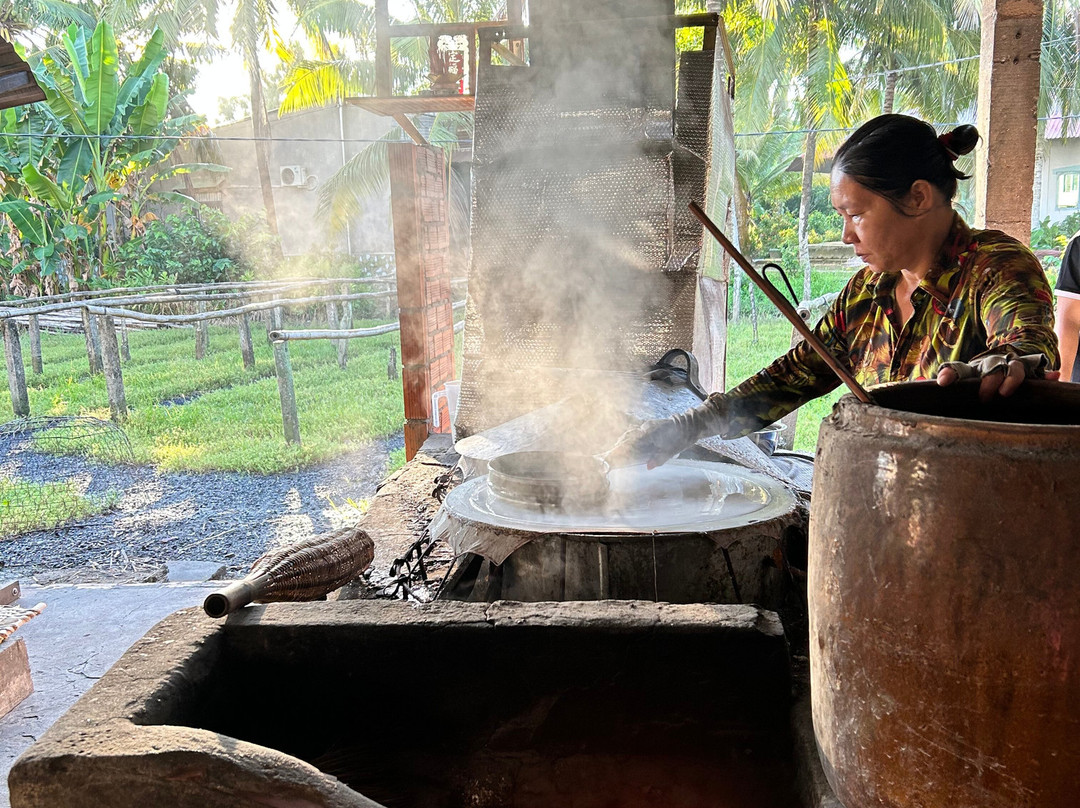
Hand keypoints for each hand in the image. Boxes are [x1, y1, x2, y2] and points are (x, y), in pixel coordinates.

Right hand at [604, 398, 727, 469]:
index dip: (621, 449)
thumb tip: (648, 467)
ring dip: (625, 444)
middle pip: (629, 437)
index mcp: (649, 432)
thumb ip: (659, 458)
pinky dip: (632, 441)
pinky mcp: (650, 427)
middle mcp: (646, 427)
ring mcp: (647, 426)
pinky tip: (631, 449)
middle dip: (620, 447)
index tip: (612, 456)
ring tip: (618, 454)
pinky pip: (638, 434)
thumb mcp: (672, 450)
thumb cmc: (682, 437)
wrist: (691, 424)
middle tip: (612, 457)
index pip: (631, 441)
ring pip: (632, 435)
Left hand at [937, 353, 1053, 401]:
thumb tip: (925, 389)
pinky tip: (1053, 377)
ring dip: (1011, 378)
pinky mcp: (1030, 373)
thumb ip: (942, 390)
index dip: (950, 374)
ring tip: (1007, 391)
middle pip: (989, 368)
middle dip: (987, 380)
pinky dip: (1047, 375)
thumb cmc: (975, 384)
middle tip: (984, 396)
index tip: (942, 383)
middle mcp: (991, 366)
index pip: (957, 369)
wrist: (1001, 364)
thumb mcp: (958, 389)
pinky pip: (1039, 372)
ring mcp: (1010, 367)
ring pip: (1013, 368)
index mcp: (971, 370)